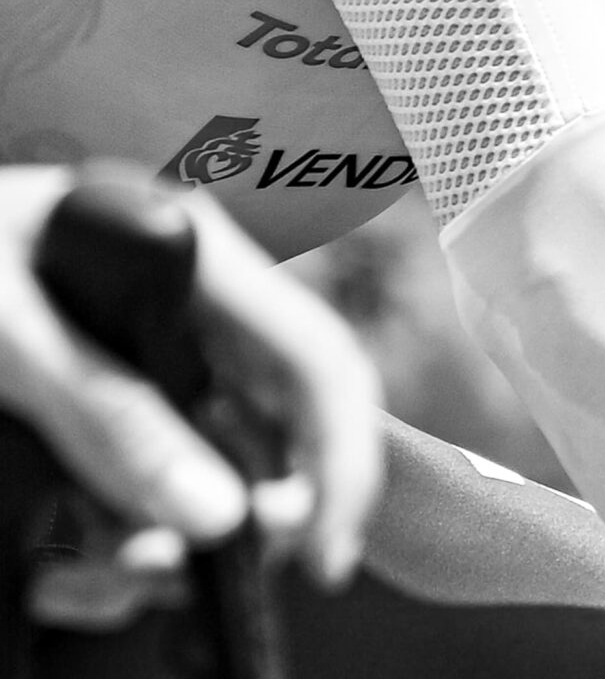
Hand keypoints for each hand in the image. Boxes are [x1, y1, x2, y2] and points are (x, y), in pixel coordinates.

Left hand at [0, 165, 382, 626]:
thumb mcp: (11, 326)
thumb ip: (106, 413)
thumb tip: (215, 516)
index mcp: (196, 260)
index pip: (316, 357)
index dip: (343, 458)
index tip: (322, 557)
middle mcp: (194, 314)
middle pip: (277, 434)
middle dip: (236, 527)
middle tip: (162, 570)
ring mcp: (156, 364)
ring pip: (206, 488)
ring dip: (151, 553)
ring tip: (72, 574)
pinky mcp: (114, 406)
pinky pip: (143, 500)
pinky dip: (103, 555)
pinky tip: (53, 564)